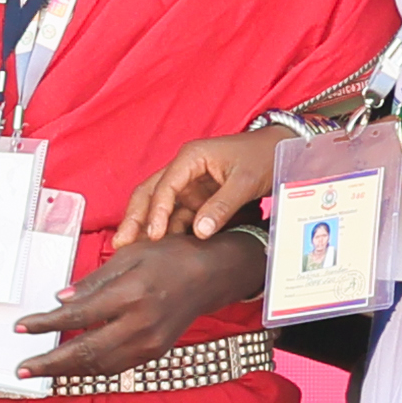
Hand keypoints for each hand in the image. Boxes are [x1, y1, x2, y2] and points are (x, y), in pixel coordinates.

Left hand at [19, 228, 261, 384]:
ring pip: (99, 366)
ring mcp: (149, 344)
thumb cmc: (169, 259)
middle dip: (50, 363)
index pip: (78, 316)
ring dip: (66, 371)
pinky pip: (115, 367)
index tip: (23, 328)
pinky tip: (71, 367)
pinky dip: (90, 369)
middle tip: (23, 368)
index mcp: (131, 295)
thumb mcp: (129, 255)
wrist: (209, 277)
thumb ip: (93, 281)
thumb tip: (61, 300)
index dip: (46, 325)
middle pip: (86, 352)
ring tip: (40, 370)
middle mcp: (140, 325)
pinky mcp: (153, 353)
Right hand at [126, 131, 277, 246]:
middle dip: (134, 218)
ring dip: (146, 226)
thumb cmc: (261, 157)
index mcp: (191, 158)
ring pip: (159, 206)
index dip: (156, 211)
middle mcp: (183, 170)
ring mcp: (189, 185)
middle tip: (121, 243)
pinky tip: (157, 248)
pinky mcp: (197, 198)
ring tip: (131, 250)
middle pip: (149, 193)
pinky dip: (166, 229)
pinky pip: (176, 215)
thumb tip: (201, 232)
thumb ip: (222, 205)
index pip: (164, 186)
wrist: (279, 151)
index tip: (154, 234)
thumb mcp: (245, 181)